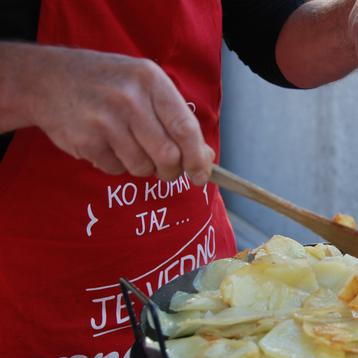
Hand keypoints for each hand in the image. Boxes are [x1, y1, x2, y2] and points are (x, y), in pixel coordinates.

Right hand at [8, 44, 213, 184]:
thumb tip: (205, 157)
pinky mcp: (86, 140)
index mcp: (151, 81)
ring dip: (142, 167)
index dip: (197, 158)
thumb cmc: (107, 84)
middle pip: (168, 155)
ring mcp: (105, 120)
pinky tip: (106, 144)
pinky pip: (115, 169)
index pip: (185, 128)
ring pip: (142, 167)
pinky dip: (116, 165)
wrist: (47, 79)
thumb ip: (176, 118)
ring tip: (129, 146)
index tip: (201, 175)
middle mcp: (129, 99)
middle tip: (167, 170)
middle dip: (172, 171)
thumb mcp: (144, 86)